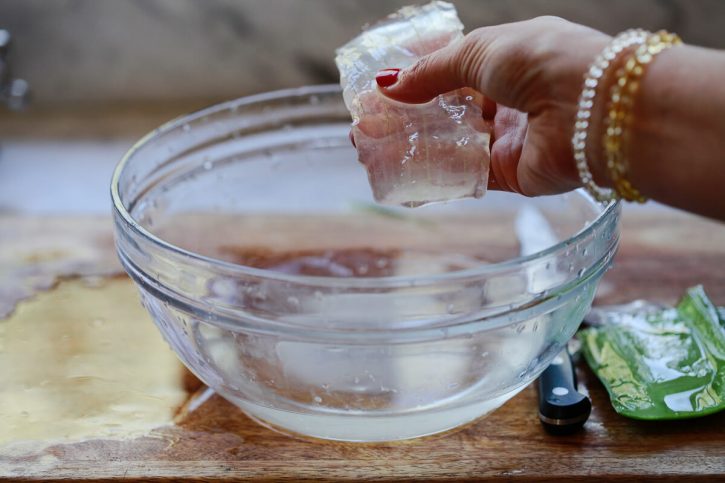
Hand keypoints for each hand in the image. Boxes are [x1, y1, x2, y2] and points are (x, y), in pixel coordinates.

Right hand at [375, 16, 610, 195]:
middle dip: (404, 118)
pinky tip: (399, 179)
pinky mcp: (510, 174)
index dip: (414, 81)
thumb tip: (387, 84)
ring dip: (410, 147)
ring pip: (450, 146)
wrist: (593, 110)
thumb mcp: (479, 51)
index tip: (379, 91)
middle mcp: (508, 99)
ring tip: (368, 150)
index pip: (451, 72)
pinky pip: (464, 177)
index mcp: (506, 61)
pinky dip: (433, 178)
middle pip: (445, 112)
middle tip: (364, 126)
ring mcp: (509, 138)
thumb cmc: (543, 61)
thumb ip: (432, 72)